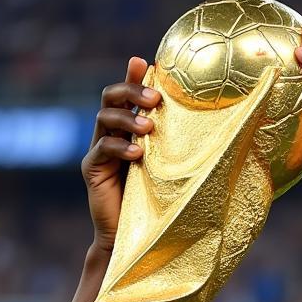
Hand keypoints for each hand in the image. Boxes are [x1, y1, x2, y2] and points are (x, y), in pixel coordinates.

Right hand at [81, 57, 161, 252]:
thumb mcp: (170, 168)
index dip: (134, 77)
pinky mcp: (92, 170)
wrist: (134, 237)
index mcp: (129, 130)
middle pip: (111, 98)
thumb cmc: (159, 203)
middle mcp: (111, 135)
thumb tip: (209, 125)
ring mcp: (99, 151)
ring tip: (149, 129)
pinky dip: (119, 147)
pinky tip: (137, 154)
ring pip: (105, 118)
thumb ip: (176, 145)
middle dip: (132, 92)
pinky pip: (102, 149)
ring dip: (128, 119)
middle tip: (155, 99)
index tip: (149, 64)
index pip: (128, 95)